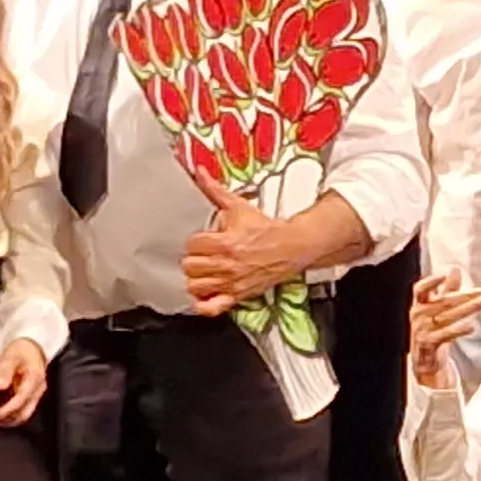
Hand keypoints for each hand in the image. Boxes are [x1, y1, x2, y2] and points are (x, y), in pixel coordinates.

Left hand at [0, 338, 50, 427]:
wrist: (31, 347)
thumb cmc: (22, 350)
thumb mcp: (11, 356)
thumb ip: (4, 371)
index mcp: (34, 380)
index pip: (20, 401)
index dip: (4, 411)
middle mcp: (37, 391)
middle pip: (23, 413)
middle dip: (4, 419)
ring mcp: (35, 395)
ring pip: (23, 415)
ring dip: (7, 420)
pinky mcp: (30, 398)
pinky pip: (21, 411)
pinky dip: (9, 416)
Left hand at [180, 162, 305, 312]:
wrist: (291, 247)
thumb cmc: (265, 228)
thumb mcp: (238, 206)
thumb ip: (215, 190)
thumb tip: (199, 172)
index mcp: (225, 243)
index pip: (192, 245)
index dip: (194, 241)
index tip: (202, 240)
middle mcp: (226, 266)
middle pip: (189, 267)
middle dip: (192, 260)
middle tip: (200, 256)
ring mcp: (231, 283)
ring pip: (195, 287)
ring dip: (195, 279)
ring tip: (202, 272)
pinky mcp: (238, 296)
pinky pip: (212, 308)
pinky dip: (203, 304)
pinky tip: (204, 294)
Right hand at [407, 272, 480, 388]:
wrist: (425, 358)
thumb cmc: (431, 328)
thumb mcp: (437, 307)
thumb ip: (447, 289)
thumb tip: (455, 269)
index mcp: (419, 304)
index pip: (420, 289)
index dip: (430, 282)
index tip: (443, 275)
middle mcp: (418, 315)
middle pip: (444, 302)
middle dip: (466, 296)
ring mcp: (422, 330)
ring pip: (447, 317)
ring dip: (467, 309)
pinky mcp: (428, 343)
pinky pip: (445, 335)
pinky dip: (459, 330)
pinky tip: (471, 327)